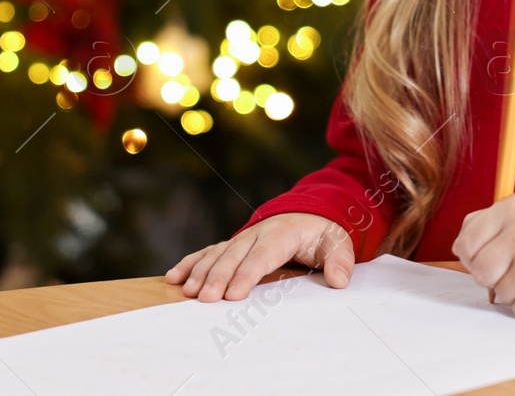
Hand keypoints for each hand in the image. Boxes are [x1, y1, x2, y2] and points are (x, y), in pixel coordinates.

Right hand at [165, 212, 353, 302]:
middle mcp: (256, 234)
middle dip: (217, 278)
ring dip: (199, 272)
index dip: (246, 275)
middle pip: (233, 257)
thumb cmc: (322, 234)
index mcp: (281, 234)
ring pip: (216, 254)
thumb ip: (340, 261)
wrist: (309, 214)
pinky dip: (190, 263)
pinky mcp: (232, 244)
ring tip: (187, 292)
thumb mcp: (338, 243)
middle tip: (204, 300)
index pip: (262, 257)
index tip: (233, 295)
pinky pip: (207, 252)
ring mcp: (241, 238)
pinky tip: (174, 278)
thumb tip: (339, 280)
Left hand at [452, 193, 514, 321]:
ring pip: (499, 294)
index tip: (489, 255)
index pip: (466, 244)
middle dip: (492, 274)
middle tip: (513, 266)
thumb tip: (460, 250)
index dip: (472, 256)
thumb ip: (481, 224)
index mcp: (512, 209)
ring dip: (514, 289)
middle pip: (479, 272)